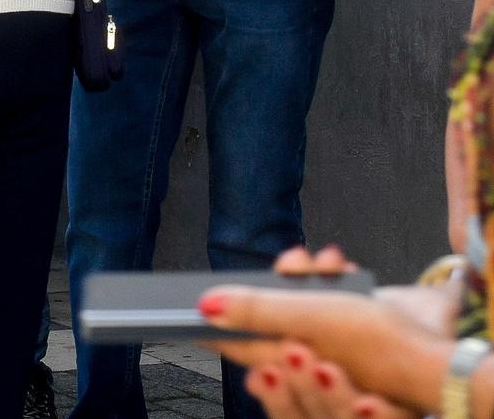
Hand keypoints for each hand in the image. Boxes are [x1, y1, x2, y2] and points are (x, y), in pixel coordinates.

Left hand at [201, 246, 455, 411]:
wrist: (440, 348)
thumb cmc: (379, 341)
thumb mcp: (311, 319)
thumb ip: (258, 310)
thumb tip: (204, 306)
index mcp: (278, 354)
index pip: (228, 337)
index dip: (204, 318)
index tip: (176, 300)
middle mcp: (296, 346)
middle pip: (263, 305)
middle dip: (273, 276)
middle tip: (291, 261)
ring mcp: (320, 334)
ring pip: (294, 292)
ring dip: (304, 270)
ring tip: (323, 262)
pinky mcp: (344, 318)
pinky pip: (322, 290)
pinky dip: (328, 273)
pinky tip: (339, 264)